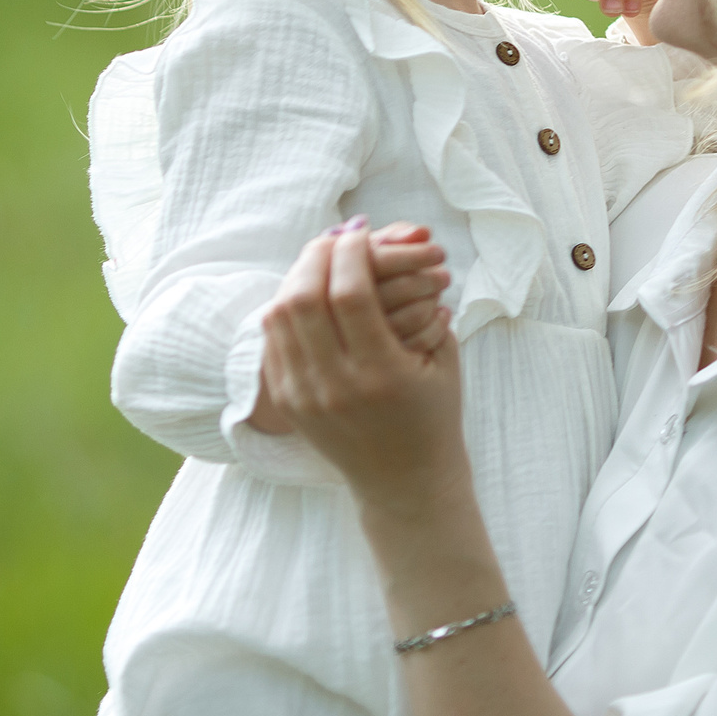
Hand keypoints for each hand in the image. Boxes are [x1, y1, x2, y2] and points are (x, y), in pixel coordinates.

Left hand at [247, 221, 448, 434]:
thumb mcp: (444, 359)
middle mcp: (336, 386)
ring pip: (278, 317)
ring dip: (296, 278)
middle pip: (304, 298)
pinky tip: (304, 294)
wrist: (405, 483)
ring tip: (317, 261)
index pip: (349, 293)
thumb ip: (424, 303)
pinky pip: (272, 341)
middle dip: (316, 256)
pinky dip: (284, 309)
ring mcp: (305, 397)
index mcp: (381, 373)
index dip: (350, 252)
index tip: (358, 231)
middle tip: (332, 238)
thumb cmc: (434, 416)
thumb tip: (396, 244)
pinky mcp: (288, 403)